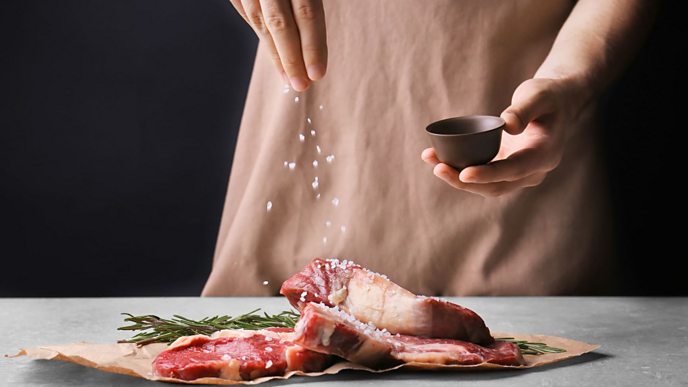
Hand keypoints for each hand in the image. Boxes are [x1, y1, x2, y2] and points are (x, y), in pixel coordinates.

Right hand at [229, 0, 326, 90]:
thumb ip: (309, 6)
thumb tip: (316, 41)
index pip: (307, 14)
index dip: (313, 46)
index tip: (317, 74)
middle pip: (280, 24)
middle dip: (291, 58)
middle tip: (301, 85)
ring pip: (259, 21)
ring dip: (275, 53)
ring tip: (287, 77)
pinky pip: (245, 11)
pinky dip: (259, 32)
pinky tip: (272, 50)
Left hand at [422, 78, 581, 196]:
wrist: (558, 104)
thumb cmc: (549, 96)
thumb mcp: (539, 95)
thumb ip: (524, 110)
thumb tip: (507, 126)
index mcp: (545, 155)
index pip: (514, 170)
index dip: (488, 174)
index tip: (464, 174)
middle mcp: (533, 171)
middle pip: (496, 186)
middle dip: (464, 181)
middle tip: (438, 168)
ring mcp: (519, 174)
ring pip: (486, 185)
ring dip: (457, 177)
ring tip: (431, 159)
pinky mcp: (506, 169)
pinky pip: (482, 175)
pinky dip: (460, 169)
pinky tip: (437, 158)